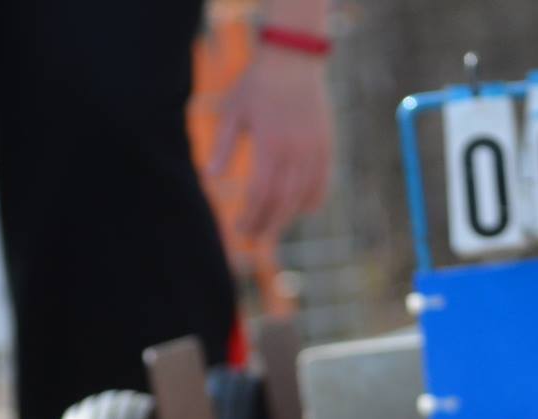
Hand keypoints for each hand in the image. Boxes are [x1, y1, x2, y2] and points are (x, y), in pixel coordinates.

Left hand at [213, 45, 333, 238]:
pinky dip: (311, 203)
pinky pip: (322, 185)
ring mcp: (315, 151)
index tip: (239, 228)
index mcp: (271, 144)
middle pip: (282, 203)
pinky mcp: (326, 148)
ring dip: (287, 218)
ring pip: (303, 199)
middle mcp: (296, 152)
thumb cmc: (258, 84)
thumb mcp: (234, 111)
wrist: (294, 59)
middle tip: (253, 239)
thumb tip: (210, 176)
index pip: (261, 194)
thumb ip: (223, 145)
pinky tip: (297, 210)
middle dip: (267, 225)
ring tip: (271, 228)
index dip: (251, 216)